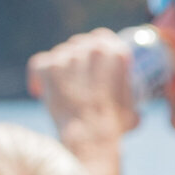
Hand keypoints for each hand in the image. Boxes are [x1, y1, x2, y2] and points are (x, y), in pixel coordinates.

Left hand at [26, 29, 137, 149]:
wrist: (90, 137)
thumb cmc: (113, 128)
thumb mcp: (131, 115)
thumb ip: (133, 109)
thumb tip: (137, 115)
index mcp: (117, 54)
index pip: (103, 38)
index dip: (95, 47)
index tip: (91, 61)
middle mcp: (93, 49)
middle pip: (79, 44)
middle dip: (76, 59)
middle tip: (73, 78)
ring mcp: (70, 57)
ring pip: (60, 54)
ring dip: (59, 69)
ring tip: (60, 89)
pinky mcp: (50, 67)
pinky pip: (39, 63)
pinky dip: (37, 76)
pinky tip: (38, 90)